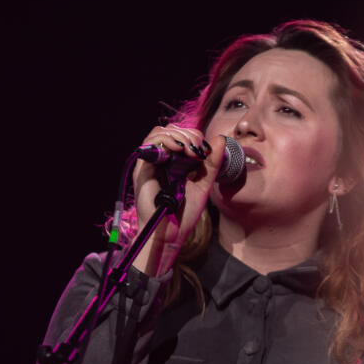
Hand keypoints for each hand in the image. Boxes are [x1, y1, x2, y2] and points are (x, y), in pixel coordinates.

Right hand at [130, 124, 225, 275]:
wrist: (170, 233)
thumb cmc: (184, 214)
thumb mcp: (203, 184)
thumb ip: (211, 164)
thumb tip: (221, 139)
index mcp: (175, 163)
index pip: (182, 136)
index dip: (194, 136)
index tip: (205, 150)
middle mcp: (161, 161)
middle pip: (171, 130)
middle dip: (188, 134)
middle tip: (198, 149)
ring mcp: (151, 164)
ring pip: (159, 133)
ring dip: (178, 135)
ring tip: (189, 149)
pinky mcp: (142, 169)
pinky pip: (149, 144)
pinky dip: (165, 140)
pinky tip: (178, 148)